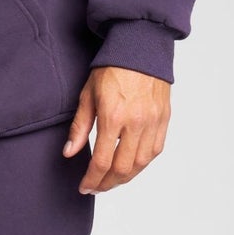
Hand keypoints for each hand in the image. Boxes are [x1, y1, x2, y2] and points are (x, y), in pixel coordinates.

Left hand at [62, 65, 170, 193]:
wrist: (141, 47)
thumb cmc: (112, 69)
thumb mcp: (87, 95)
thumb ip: (79, 127)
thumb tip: (69, 152)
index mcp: (113, 117)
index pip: (102, 161)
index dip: (92, 179)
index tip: (84, 187)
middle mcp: (136, 123)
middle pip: (123, 168)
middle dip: (108, 183)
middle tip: (96, 187)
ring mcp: (153, 122)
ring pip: (141, 164)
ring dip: (126, 178)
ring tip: (112, 181)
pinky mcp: (164, 119)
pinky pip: (155, 151)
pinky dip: (142, 164)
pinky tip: (130, 166)